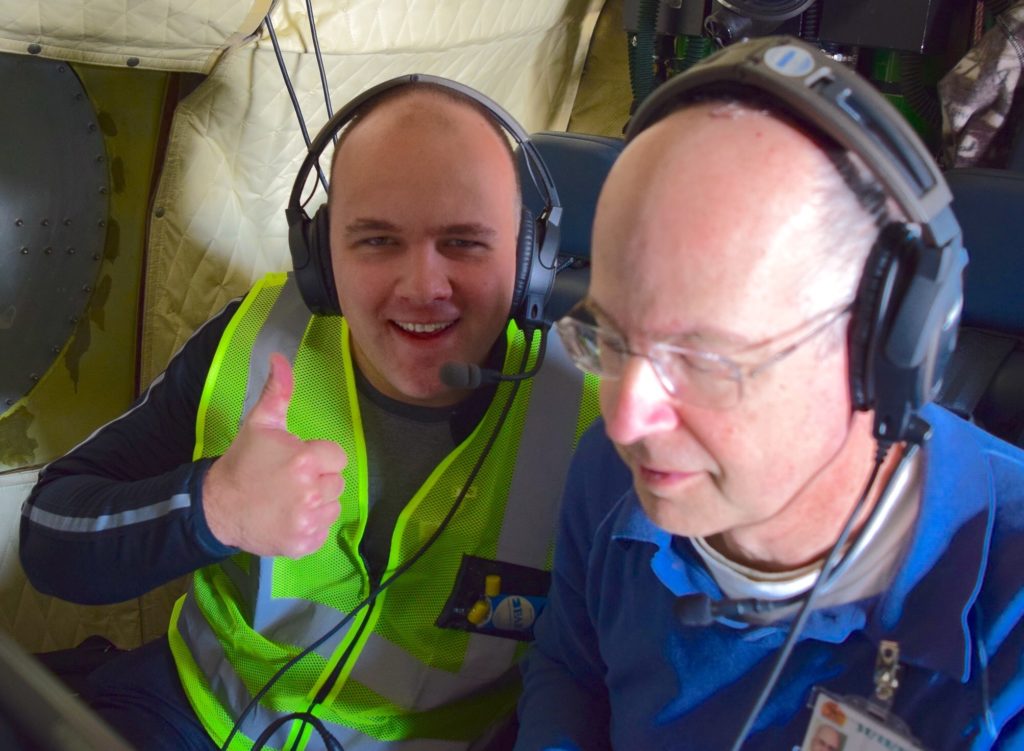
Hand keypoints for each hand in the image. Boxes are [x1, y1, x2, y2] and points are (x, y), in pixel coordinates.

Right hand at [202, 353, 346, 557]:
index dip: (318, 457)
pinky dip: (310, 526)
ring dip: (317, 503)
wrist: (218, 507)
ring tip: (289, 499)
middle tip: (289, 480)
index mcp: (305, 459)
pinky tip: (288, 517)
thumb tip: (280, 357)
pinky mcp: (304, 544)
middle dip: (318, 479)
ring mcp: (308, 521)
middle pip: (336, 482)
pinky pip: (324, 531)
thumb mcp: (260, 423)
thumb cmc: (243, 462)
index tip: (297, 460)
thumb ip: (278, 391)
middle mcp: (310, 491)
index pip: (337, 457)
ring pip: (333, 506)